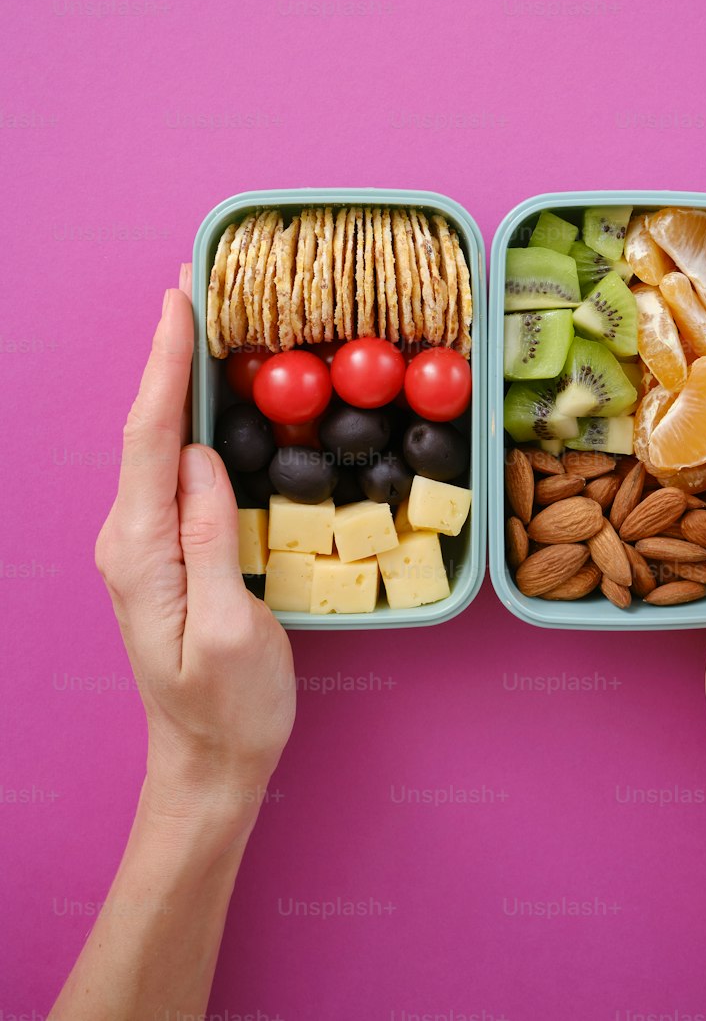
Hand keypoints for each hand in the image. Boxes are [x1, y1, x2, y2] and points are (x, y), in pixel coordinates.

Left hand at [95, 267, 294, 846]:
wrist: (209, 764)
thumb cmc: (229, 708)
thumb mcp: (229, 629)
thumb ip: (209, 538)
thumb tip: (203, 458)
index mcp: (141, 549)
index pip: (150, 437)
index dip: (165, 364)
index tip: (180, 301)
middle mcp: (130, 537)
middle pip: (147, 428)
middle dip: (169, 354)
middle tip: (196, 286)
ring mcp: (142, 543)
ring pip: (159, 444)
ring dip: (180, 382)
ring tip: (207, 324)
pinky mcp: (165, 550)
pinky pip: (173, 469)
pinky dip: (191, 421)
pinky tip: (213, 400)